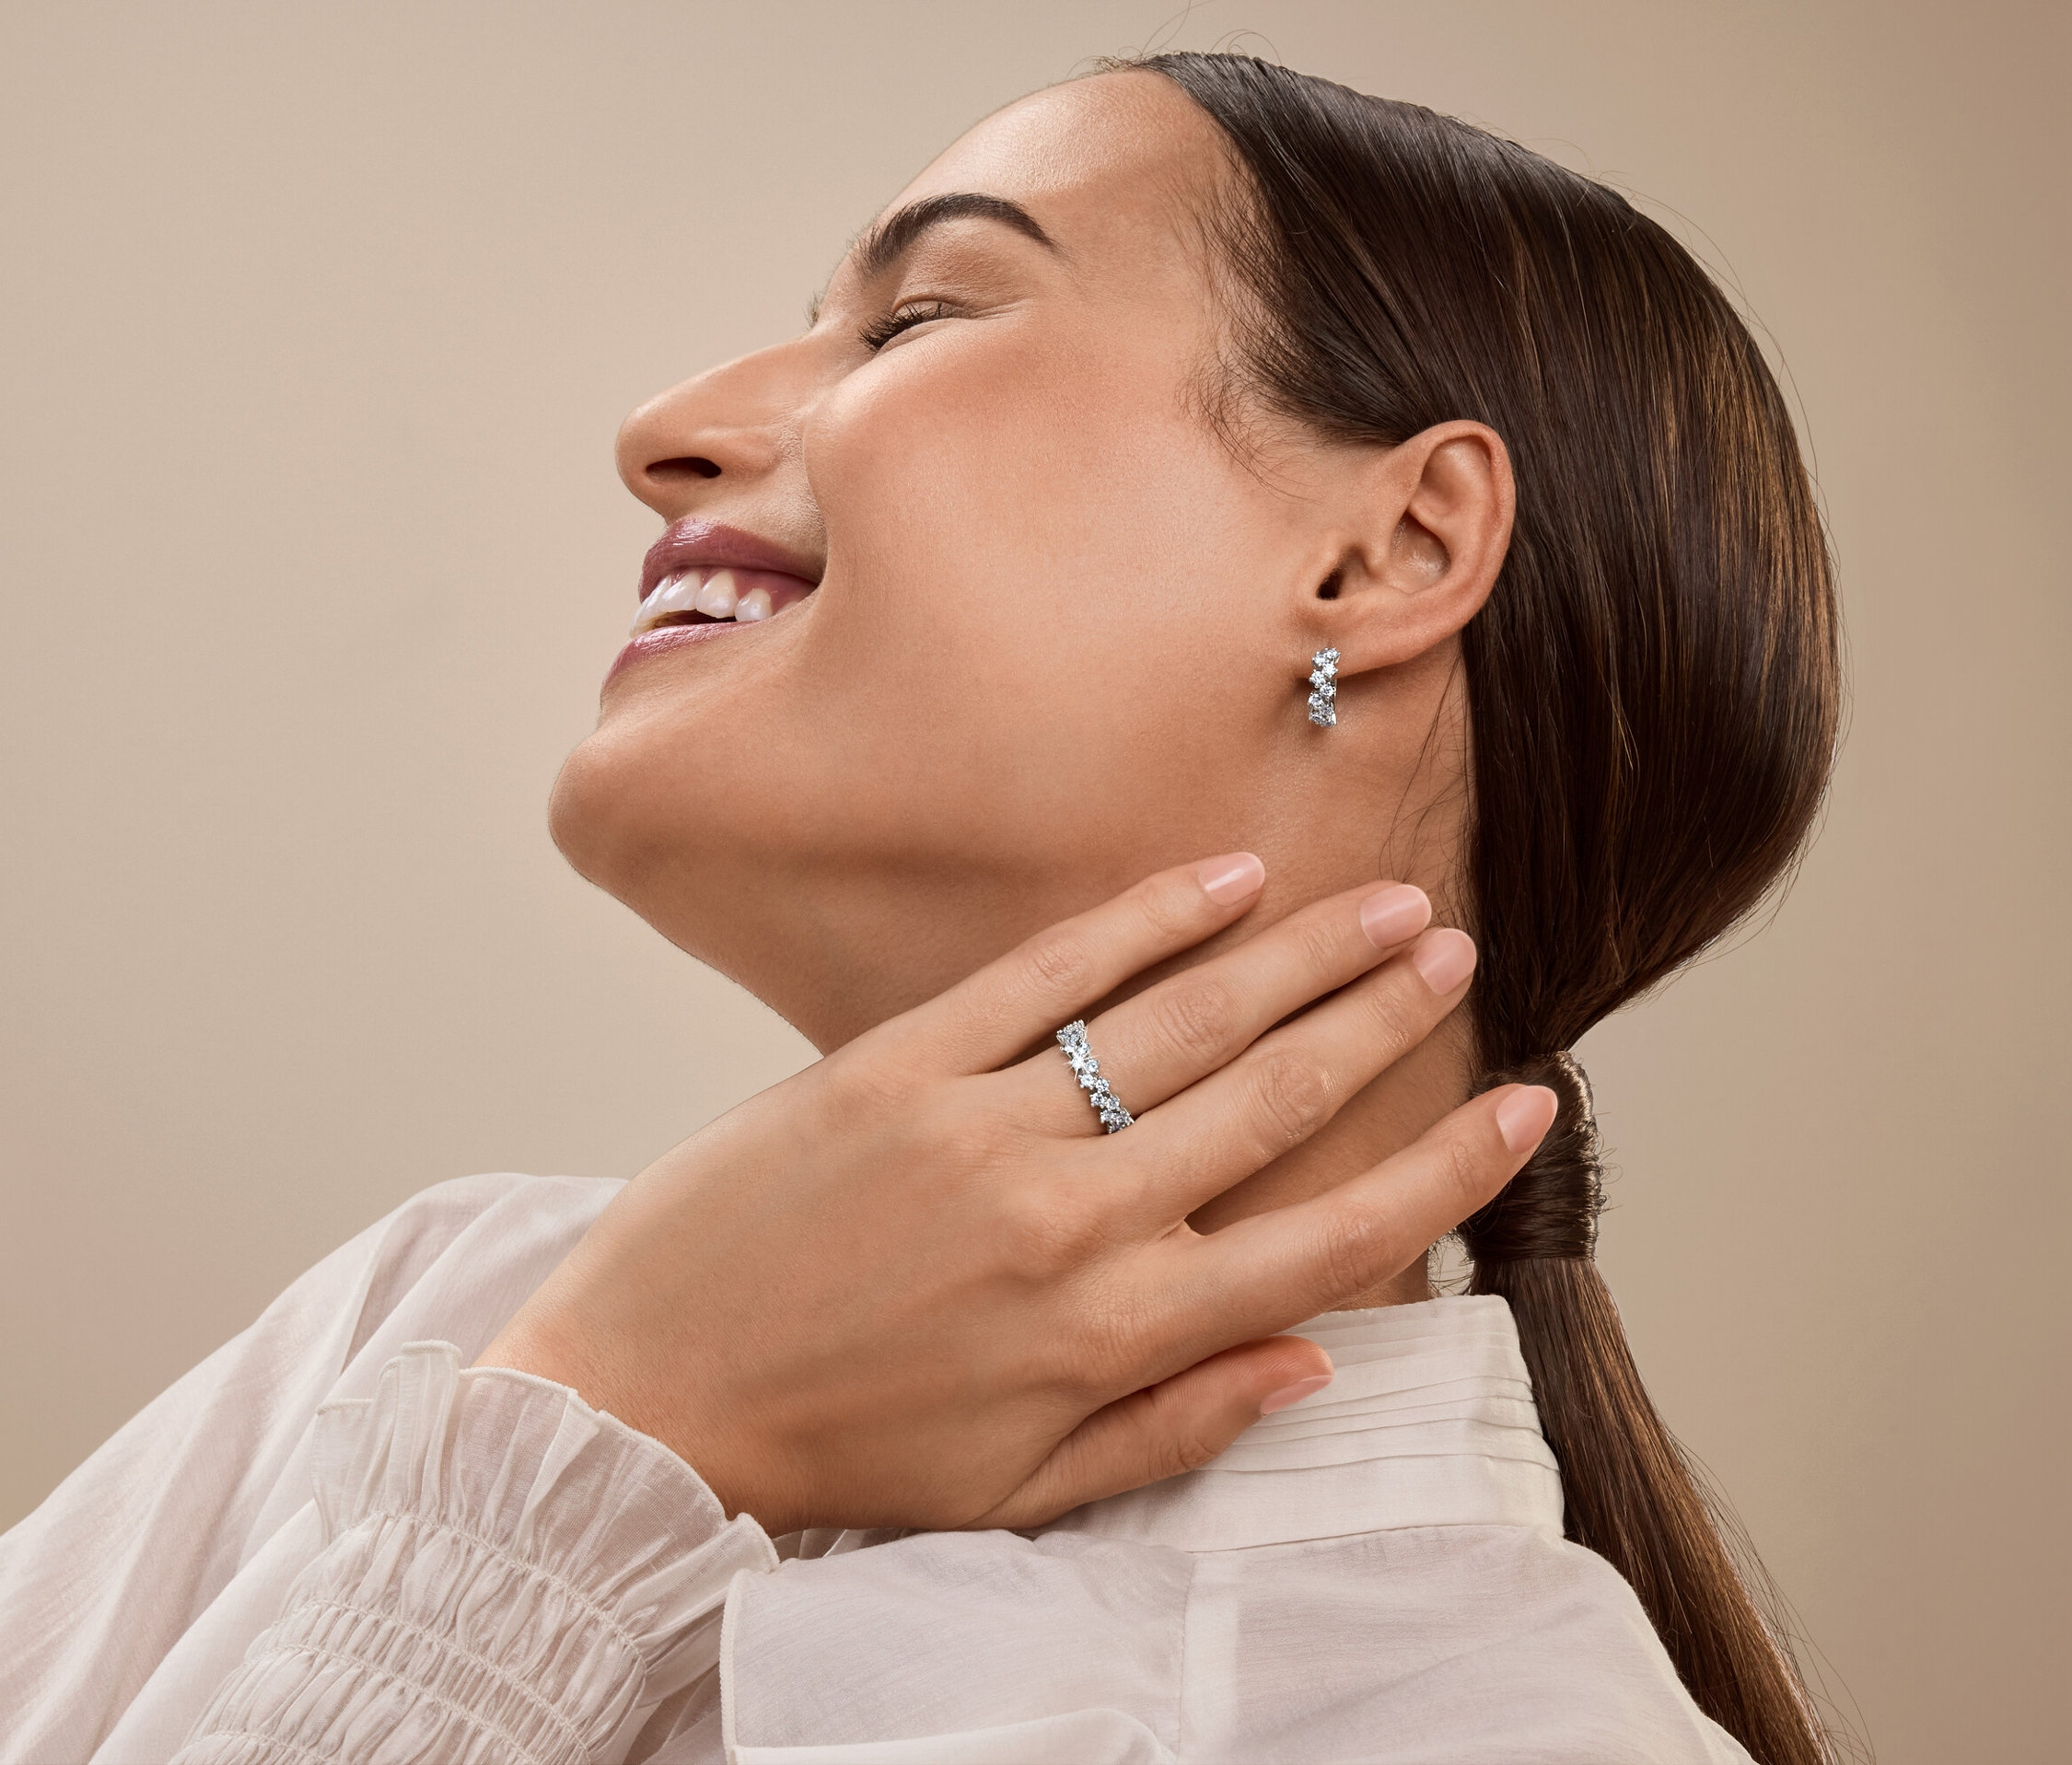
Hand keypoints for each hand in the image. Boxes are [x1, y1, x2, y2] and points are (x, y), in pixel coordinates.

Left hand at [478, 855, 1555, 1534]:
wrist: (641, 1398)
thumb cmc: (840, 1451)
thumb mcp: (1022, 1490)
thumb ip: (1178, 1425)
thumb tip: (1315, 1364)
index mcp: (1116, 1334)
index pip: (1327, 1240)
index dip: (1443, 1170)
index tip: (1521, 1103)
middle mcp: (1075, 1221)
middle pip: (1274, 1098)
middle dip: (1382, 1018)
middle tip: (1456, 948)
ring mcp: (986, 1129)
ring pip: (1184, 1023)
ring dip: (1300, 955)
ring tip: (1383, 902)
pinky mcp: (897, 1064)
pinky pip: (1047, 976)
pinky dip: (1145, 921)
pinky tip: (1224, 877)